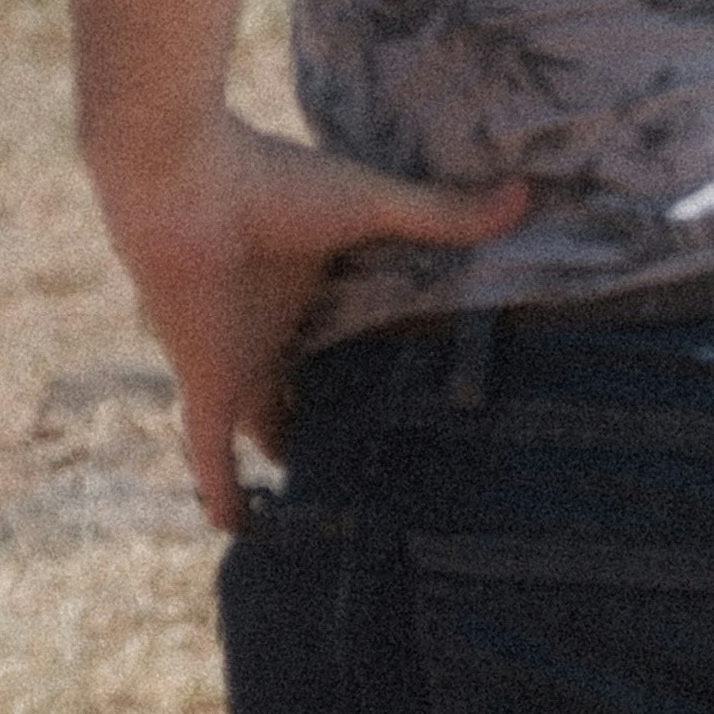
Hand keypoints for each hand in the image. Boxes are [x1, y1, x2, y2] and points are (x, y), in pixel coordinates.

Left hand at [89, 107, 532, 527]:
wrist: (186, 184)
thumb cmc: (272, 183)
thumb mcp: (371, 205)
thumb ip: (442, 214)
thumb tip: (527, 195)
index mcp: (310, 289)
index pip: (348, 338)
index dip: (377, 364)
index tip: (421, 397)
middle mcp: (274, 332)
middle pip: (310, 391)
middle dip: (338, 424)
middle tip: (386, 467)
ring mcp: (240, 363)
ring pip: (268, 430)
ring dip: (291, 462)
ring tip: (327, 512)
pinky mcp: (210, 387)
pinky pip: (212, 456)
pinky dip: (221, 492)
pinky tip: (237, 530)